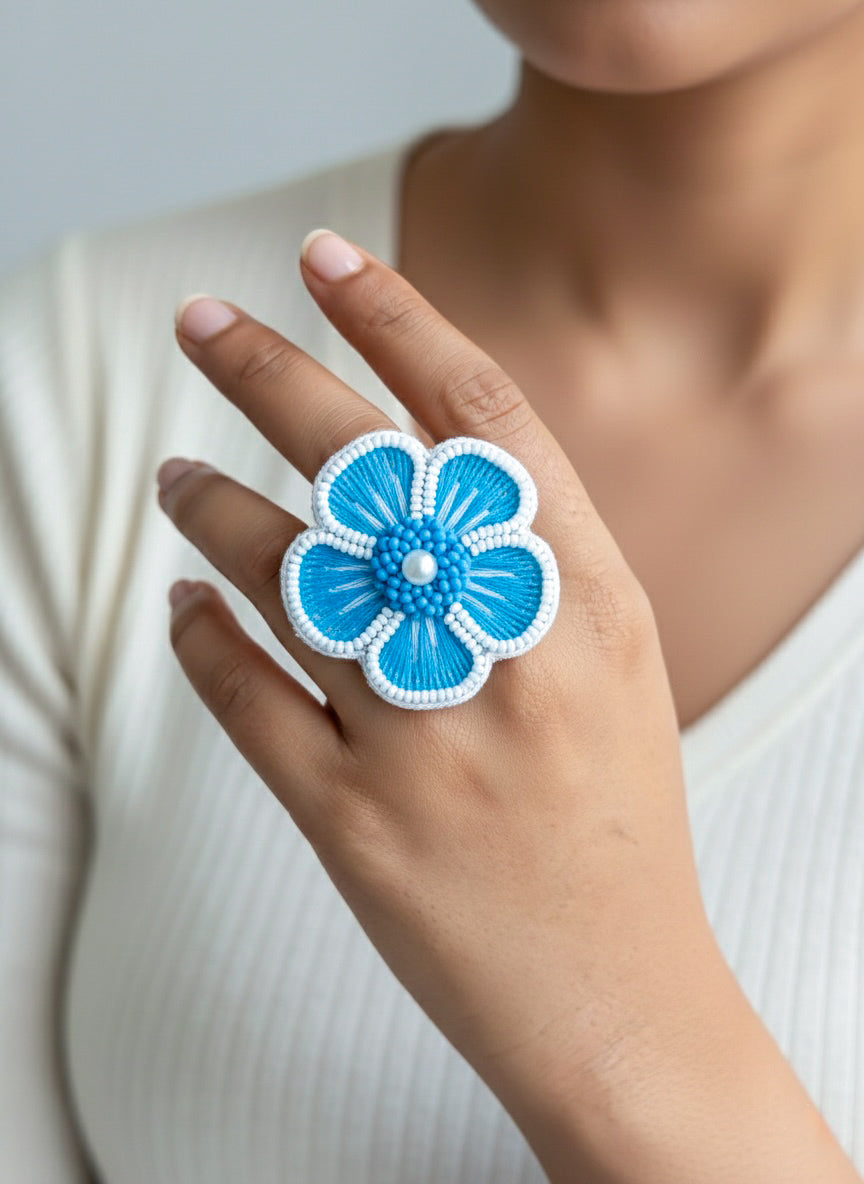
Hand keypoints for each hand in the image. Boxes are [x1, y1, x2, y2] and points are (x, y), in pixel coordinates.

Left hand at [158, 232, 857, 1182]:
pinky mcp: (352, 824)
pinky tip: (186, 604)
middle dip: (267, 373)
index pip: (483, 416)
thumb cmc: (617, 815)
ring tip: (176, 483)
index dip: (398, 318)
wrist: (618, 992)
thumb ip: (532, 560)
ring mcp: (426, 740)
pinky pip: (245, 696)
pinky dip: (201, 635)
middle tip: (201, 323)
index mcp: (589, 601)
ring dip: (212, 511)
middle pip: (368, 467)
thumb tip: (413, 462)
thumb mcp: (613, 664)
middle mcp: (509, 653)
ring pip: (286, 574)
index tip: (327, 258)